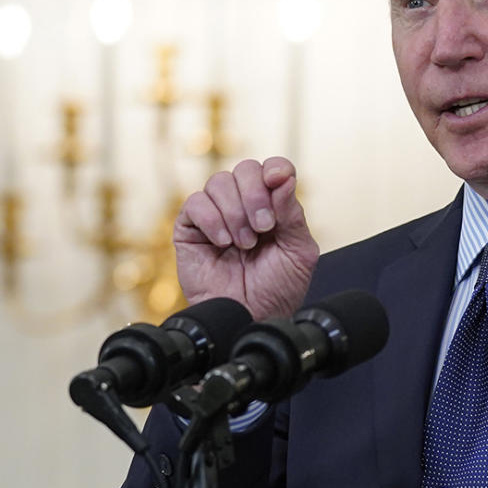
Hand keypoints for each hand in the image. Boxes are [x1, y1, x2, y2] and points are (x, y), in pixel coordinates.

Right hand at [174, 157, 318, 319]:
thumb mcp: (298, 252)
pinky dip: (212, 220)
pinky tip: (223, 243)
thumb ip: (293, 214)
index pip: (272, 169)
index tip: (277, 181)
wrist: (250, 318)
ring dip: (235, 212)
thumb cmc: (276, 290)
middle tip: (263, 228)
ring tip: (244, 244)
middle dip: (256, 195)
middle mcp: (244, 205)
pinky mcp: (190, 229)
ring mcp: (216, 215)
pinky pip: (195, 203)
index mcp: (273, 206)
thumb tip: (284, 178)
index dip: (275, 169)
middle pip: (245, 169)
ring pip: (218, 182)